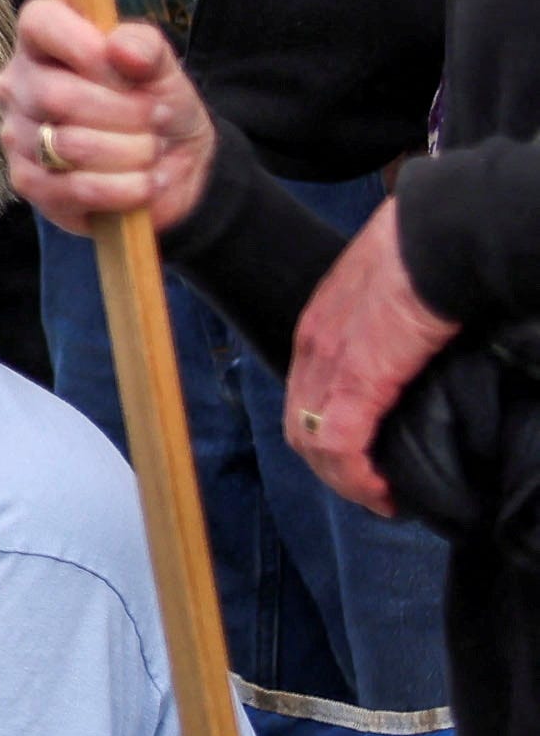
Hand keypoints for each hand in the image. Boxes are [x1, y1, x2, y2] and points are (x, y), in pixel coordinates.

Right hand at [0, 0, 216, 238]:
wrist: (170, 169)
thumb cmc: (157, 107)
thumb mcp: (165, 70)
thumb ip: (146, 47)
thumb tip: (121, 49)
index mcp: (44, 44)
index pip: (39, 21)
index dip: (85, 45)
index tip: (127, 69)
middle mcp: (18, 85)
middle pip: (55, 95)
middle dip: (125, 113)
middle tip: (157, 118)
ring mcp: (16, 136)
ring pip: (68, 145)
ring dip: (131, 153)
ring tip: (151, 152)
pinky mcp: (27, 183)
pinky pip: (73, 188)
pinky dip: (123, 189)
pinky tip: (142, 183)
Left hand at [291, 199, 465, 513]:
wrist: (437, 237)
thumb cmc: (424, 257)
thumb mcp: (384, 295)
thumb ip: (380, 327)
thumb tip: (404, 348)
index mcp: (317, 325)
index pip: (302, 392)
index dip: (324, 433)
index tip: (357, 459)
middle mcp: (311, 345)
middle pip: (299, 423)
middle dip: (330, 466)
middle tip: (370, 488)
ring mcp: (329, 362)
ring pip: (312, 442)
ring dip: (344, 480)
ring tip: (380, 499)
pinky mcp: (358, 378)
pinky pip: (339, 444)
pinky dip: (356, 478)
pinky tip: (383, 494)